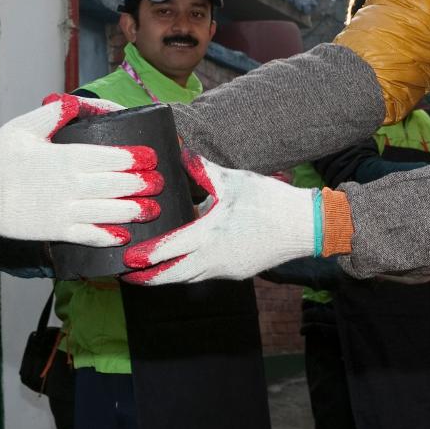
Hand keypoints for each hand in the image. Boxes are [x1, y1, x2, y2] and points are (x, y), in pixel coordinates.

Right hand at [0, 94, 162, 245]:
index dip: (134, 158)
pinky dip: (108, 237)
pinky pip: (88, 236)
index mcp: (66, 157)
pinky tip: (123, 236)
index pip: (110, 156)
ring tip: (153, 209)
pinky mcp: (56, 231)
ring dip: (134, 210)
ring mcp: (64, 210)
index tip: (151, 157)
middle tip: (160, 183)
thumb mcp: (24, 126)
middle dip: (142, 184)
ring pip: (109, 211)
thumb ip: (53, 114)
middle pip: (116, 184)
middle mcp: (70, 184)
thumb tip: (74, 103)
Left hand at [121, 151, 314, 283]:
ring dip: (167, 276)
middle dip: (148, 277)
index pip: (168, 250)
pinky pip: (205, 275)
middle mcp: (215, 258)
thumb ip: (201, 169)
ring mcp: (227, 268)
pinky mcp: (238, 272)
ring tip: (147, 272)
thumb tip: (179, 150)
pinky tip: (182, 262)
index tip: (126, 259)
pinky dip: (188, 272)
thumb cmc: (269, 200)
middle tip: (127, 274)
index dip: (145, 257)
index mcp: (210, 235)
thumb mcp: (232, 180)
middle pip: (173, 275)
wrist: (304, 226)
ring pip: (189, 278)